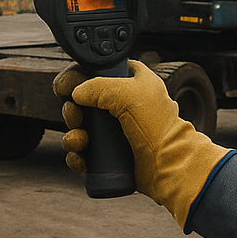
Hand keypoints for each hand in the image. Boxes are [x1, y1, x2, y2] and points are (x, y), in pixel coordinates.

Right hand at [55, 60, 230, 225]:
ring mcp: (115, 132)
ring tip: (80, 141)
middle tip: (76, 117)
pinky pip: (83, 154)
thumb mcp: (128, 92)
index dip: (78, 77)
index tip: (67, 87)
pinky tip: (80, 158)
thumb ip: (97, 86)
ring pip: (80, 129)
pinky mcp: (109, 156)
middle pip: (82, 102)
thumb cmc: (157, 126)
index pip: (97, 71)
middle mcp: (121, 105)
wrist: (169, 166)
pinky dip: (76, 156)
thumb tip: (76, 94)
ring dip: (72, 135)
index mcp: (130, 82)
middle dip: (72, 110)